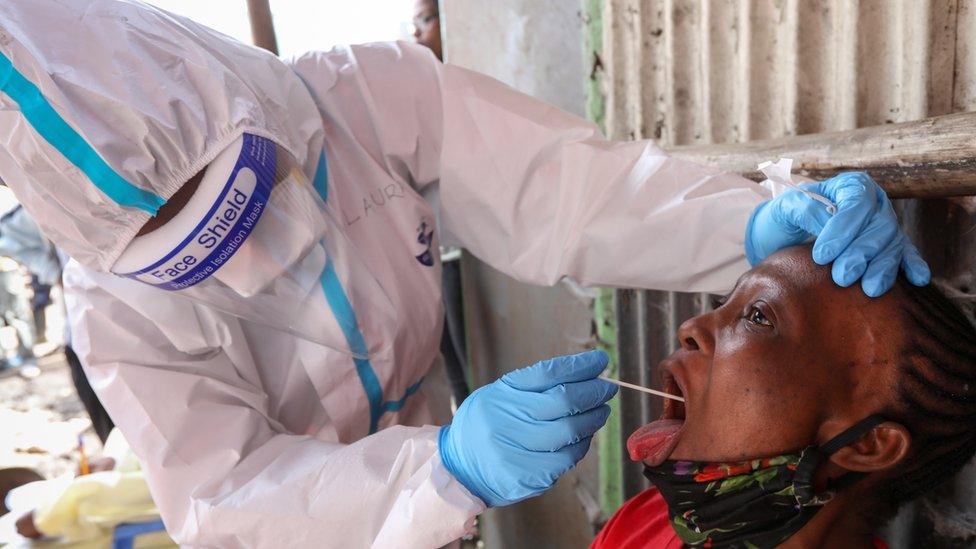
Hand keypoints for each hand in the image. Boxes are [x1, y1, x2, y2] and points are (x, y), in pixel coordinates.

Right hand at [438, 350, 616, 506]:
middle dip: (593, 393)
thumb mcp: (500, 395)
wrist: (460, 468)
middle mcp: (505, 421)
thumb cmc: (488, 425)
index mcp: (500, 395)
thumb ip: (536, 386)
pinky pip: (567, 458)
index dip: (579, 366)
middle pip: (564, 401)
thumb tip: (585, 374)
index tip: (600, 361)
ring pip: (571, 431)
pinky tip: (583, 437)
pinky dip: (581, 444)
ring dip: (593, 419)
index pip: (548, 374)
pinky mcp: (527, 476)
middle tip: (607, 389)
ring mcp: (516, 451)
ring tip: (599, 411)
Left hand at [745, 172, 929, 296]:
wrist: (782, 237)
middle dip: (862, 253)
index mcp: (851, 187)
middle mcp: (873, 203)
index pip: (857, 203)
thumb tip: (829, 220)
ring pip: (893, 243)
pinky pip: (905, 253)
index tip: (822, 255)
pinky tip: (918, 278)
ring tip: (869, 289)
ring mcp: (883, 225)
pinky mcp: (886, 247)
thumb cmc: (784, 218)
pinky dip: (912, 265)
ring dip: (883, 267)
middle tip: (842, 277)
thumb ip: (806, 209)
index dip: (844, 229)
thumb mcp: (785, 208)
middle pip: (880, 226)